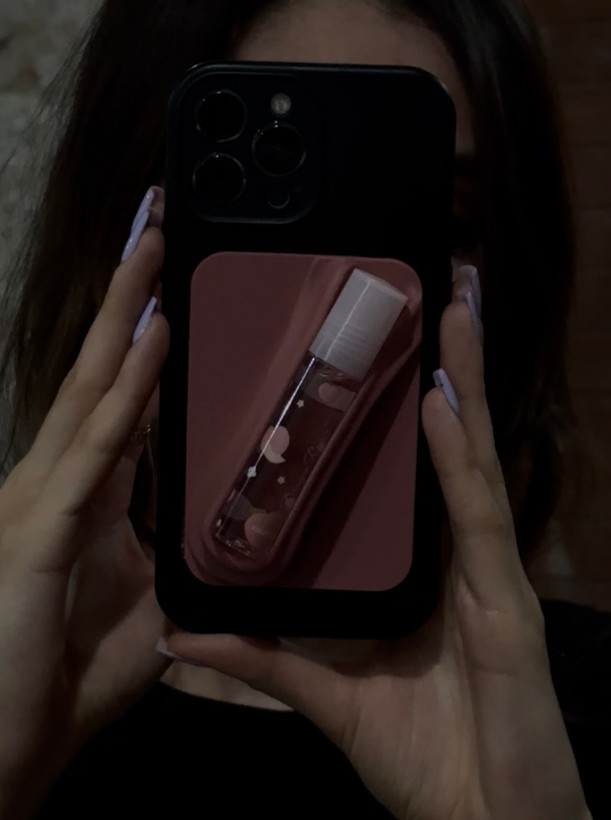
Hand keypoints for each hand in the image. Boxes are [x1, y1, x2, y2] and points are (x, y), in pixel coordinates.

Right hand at [0, 193, 169, 817]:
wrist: (9, 749)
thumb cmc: (65, 678)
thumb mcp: (145, 605)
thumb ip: (176, 559)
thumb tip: (221, 531)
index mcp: (87, 494)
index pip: (122, 401)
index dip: (145, 343)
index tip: (176, 292)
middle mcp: (60, 478)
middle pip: (101, 371)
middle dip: (130, 298)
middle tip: (159, 230)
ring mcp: (46, 496)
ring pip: (93, 388)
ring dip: (128, 316)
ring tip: (154, 249)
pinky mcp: (42, 527)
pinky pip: (98, 448)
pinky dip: (127, 392)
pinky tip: (152, 341)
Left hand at [164, 268, 589, 819]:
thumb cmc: (425, 758)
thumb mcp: (329, 697)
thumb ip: (263, 657)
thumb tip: (184, 630)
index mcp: (421, 571)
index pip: (405, 476)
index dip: (403, 412)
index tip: (377, 356)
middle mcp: (456, 555)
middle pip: (444, 446)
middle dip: (441, 369)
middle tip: (429, 296)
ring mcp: (486, 570)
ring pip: (468, 459)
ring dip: (459, 383)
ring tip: (447, 311)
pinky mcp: (505, 599)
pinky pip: (475, 514)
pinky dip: (458, 456)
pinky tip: (443, 405)